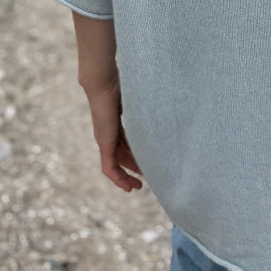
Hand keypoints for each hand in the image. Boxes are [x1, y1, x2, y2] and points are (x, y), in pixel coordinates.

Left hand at [81, 77, 143, 192]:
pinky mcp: (104, 145)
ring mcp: (105, 140)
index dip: (134, 153)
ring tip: (137, 186)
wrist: (104, 84)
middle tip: (145, 177)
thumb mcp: (136, 102)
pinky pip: (109, 167)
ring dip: (125, 177)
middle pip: (121, 155)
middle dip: (132, 167)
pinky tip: (127, 186)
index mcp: (115, 123)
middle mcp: (108, 134)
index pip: (125, 143)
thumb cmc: (121, 86)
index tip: (146, 160)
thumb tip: (167, 105)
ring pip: (115, 164)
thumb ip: (144, 108)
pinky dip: (118, 178)